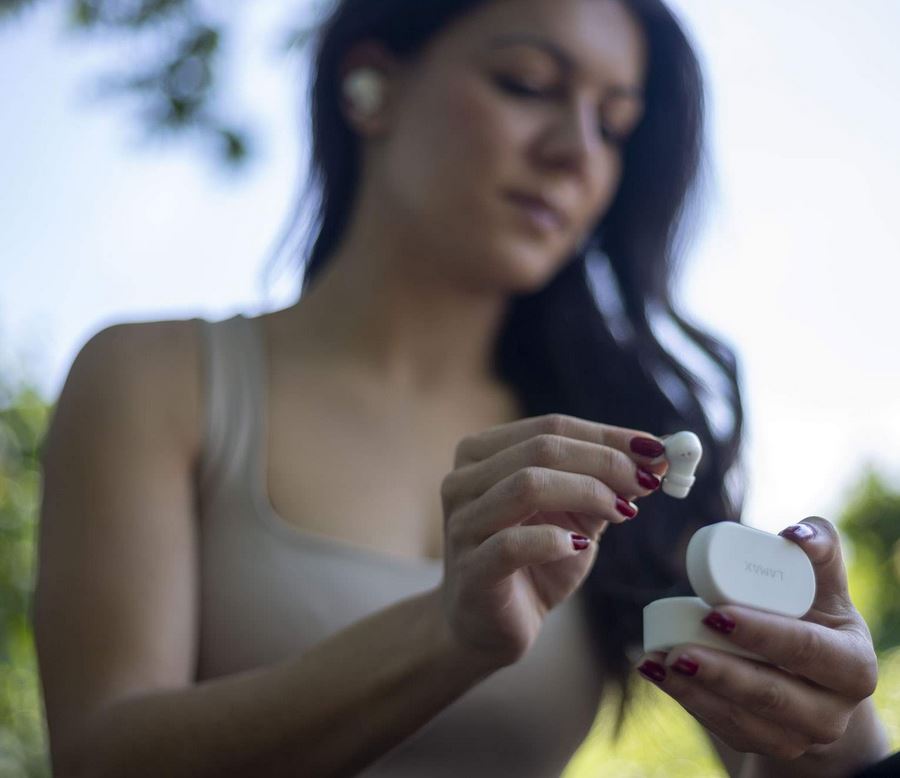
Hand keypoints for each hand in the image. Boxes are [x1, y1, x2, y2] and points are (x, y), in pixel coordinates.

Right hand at [438, 413, 667, 667]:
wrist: (488, 627)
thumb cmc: (531, 564)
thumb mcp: (572, 515)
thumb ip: (602, 483)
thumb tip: (654, 456)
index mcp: (481, 455)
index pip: (549, 427)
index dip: (606, 435)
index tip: (655, 448)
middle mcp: (462, 481)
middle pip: (540, 449)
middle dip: (604, 461)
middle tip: (646, 482)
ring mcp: (462, 525)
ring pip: (527, 486)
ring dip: (587, 493)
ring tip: (622, 511)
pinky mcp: (471, 570)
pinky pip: (512, 544)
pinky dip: (554, 540)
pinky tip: (579, 547)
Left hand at [635, 517, 879, 761]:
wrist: (813, 671)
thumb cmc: (813, 610)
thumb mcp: (824, 582)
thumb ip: (818, 547)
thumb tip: (792, 534)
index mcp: (853, 665)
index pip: (807, 650)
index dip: (762, 633)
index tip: (714, 612)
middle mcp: (833, 711)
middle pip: (773, 695)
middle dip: (721, 673)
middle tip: (676, 650)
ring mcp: (800, 737)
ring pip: (745, 721)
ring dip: (695, 691)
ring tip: (657, 661)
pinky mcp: (767, 745)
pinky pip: (726, 729)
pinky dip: (689, 701)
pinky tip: (658, 674)